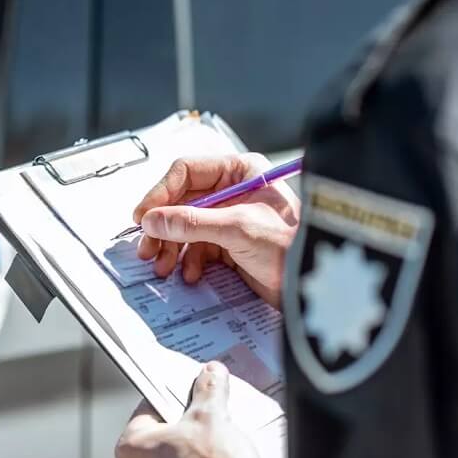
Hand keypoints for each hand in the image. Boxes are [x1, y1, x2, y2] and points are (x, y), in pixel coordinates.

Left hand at [116, 362, 260, 457]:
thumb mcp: (211, 419)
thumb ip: (209, 392)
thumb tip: (211, 375)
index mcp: (132, 445)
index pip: (151, 404)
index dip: (176, 391)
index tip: (192, 384)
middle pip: (167, 426)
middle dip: (190, 416)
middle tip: (210, 406)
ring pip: (180, 447)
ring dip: (199, 438)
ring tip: (220, 430)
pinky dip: (204, 456)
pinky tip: (223, 451)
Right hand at [133, 154, 299, 307]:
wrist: (313, 286)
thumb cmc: (291, 246)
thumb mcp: (237, 228)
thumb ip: (192, 222)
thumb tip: (153, 220)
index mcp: (239, 172)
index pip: (186, 172)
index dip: (161, 194)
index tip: (144, 217)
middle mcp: (232, 190)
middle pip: (181, 202)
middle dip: (163, 227)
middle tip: (148, 248)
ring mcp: (230, 218)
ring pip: (185, 226)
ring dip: (171, 247)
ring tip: (163, 266)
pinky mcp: (230, 243)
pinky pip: (197, 247)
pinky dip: (188, 261)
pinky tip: (189, 273)